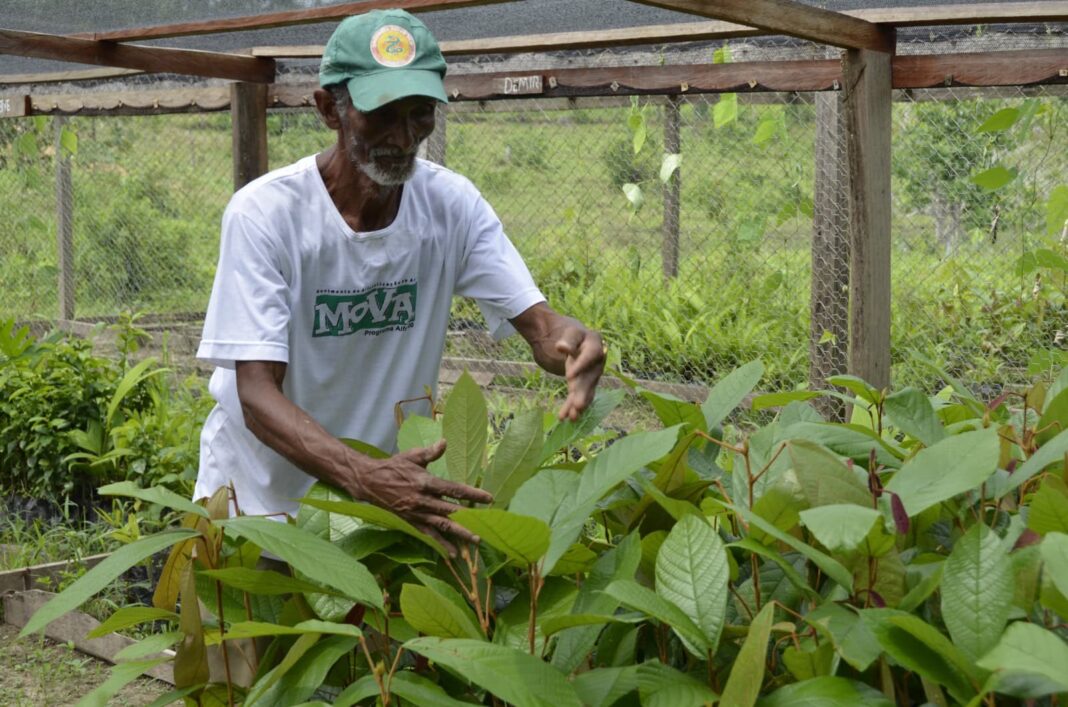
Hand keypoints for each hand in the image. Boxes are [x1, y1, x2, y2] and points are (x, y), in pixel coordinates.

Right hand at [347, 440, 491, 556]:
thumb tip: (445, 441)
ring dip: (460, 534)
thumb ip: (430, 452)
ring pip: (442, 526)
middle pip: (451, 511)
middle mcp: (422, 500)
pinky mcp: (411, 522)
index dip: (472, 494)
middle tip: (488, 525)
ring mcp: (417, 513)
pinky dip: (441, 545)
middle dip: (470, 518)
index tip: (489, 498)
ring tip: (476, 541)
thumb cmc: (393, 466)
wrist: (369, 482)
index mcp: (425, 482)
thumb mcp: (412, 456)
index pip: (453, 489)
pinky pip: (428, 536)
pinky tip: (453, 554)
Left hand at [553, 325, 606, 420]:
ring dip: (579, 404)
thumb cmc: (575, 336)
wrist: (579, 343)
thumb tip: (561, 347)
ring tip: (573, 416)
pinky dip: (572, 407)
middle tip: (578, 405)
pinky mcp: (583, 385)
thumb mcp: (571, 333)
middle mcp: (597, 364)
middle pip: (590, 379)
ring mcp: (591, 376)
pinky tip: (566, 417)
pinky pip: (578, 396)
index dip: (581, 366)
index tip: (569, 376)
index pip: (589, 356)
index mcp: (595, 346)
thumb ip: (568, 340)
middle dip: (583, 393)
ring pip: (585, 391)